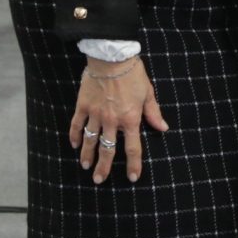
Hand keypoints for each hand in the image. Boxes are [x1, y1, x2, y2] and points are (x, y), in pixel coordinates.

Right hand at [68, 56, 169, 182]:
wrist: (112, 57)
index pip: (133, 148)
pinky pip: (77, 124)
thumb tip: (163, 128)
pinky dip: (75, 136)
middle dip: (104, 167)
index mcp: (130, 119)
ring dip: (87, 155)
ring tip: (85, 166)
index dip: (134, 164)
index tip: (133, 177)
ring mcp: (96, 114)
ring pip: (90, 140)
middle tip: (99, 180)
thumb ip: (153, 113)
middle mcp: (112, 121)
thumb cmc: (132, 74)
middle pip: (108, 149)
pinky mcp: (83, 106)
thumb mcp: (148, 93)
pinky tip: (74, 145)